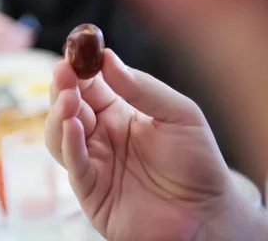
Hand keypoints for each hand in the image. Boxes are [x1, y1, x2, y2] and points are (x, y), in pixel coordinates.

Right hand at [45, 50, 267, 240]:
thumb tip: (108, 58)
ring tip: (67, 99)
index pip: (89, 85)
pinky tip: (73, 126)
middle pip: (68, 106)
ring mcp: (94, 163)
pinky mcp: (91, 190)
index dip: (79, 68)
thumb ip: (143, 88)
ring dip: (58, 114)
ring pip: (59, 134)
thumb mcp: (179, 114)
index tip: (73, 52)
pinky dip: (68, 143)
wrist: (208, 215)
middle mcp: (102, 136)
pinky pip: (72, 164)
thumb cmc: (198, 162)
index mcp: (120, 113)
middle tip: (63, 72)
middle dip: (62, 87)